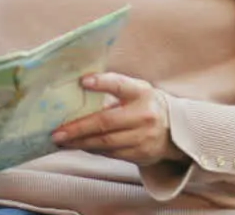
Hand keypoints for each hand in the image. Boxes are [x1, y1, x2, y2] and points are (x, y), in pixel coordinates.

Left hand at [52, 73, 186, 166]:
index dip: (101, 83)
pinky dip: (92, 150)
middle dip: (78, 128)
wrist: (176, 131)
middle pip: (106, 122)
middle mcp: (144, 115)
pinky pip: (110, 153)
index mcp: (141, 93)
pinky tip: (79, 146)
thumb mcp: (136, 90)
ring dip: (80, 142)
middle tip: (57, 132)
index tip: (82, 81)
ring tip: (62, 141)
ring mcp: (144, 137)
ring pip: (106, 142)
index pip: (120, 85)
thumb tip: (77, 88)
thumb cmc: (145, 105)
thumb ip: (113, 88)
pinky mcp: (141, 154)